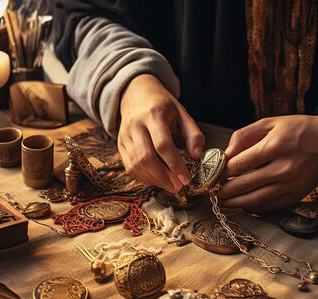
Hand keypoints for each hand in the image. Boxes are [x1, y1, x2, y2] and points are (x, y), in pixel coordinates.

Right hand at [118, 74, 203, 191]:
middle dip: (164, 177)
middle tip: (178, 186)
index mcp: (154, 115)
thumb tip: (197, 156)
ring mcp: (125, 136)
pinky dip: (143, 178)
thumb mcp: (182, 113)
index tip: (186, 179)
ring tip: (170, 185)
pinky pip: (129, 167)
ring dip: (154, 180)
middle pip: (146, 158)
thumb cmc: (162, 105)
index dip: (175, 165)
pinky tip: (157, 180)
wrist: (135, 94)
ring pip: (136, 165)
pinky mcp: (120, 145)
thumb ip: (193, 134)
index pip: (162, 145)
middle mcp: (136, 125)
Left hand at [217, 110, 317, 212]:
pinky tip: (242, 203)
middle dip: (224, 190)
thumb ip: (245, 135)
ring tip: (222, 201)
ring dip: (234, 203)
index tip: (213, 173)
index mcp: (276, 146)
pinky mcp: (296, 196)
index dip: (222, 171)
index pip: (239, 164)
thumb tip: (225, 154)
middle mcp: (284, 168)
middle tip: (212, 191)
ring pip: (254, 200)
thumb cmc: (300, 129)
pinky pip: (269, 207)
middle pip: (244, 185)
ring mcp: (291, 185)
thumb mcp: (271, 123)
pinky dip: (252, 207)